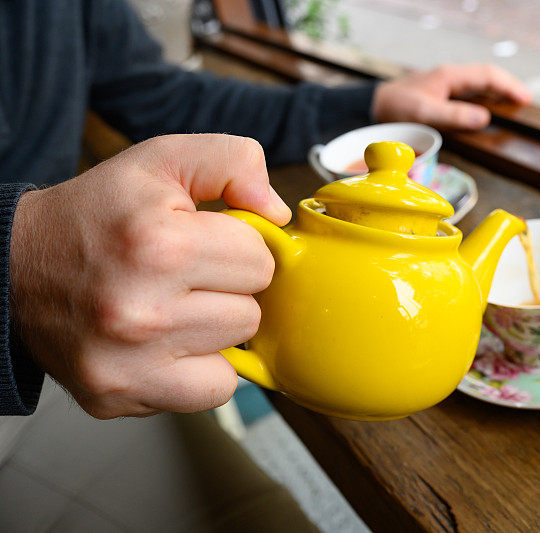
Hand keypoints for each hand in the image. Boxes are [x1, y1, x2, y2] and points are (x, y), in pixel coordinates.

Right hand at [10, 134, 290, 418]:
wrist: (15, 267)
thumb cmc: (98, 215)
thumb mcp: (163, 161)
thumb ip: (234, 163)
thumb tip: (278, 213)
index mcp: (158, 244)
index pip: (260, 261)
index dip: (239, 248)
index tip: (206, 243)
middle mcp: (141, 310)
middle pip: (251, 313)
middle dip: (229, 291)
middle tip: (186, 277)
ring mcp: (127, 362)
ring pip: (235, 353)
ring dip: (216, 330)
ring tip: (174, 307)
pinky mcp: (118, 395)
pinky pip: (211, 393)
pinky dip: (201, 370)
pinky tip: (170, 344)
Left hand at [371, 63, 531, 129]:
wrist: (375, 106)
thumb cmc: (396, 107)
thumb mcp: (424, 113)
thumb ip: (453, 115)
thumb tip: (484, 118)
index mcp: (450, 76)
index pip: (488, 75)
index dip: (509, 86)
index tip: (525, 100)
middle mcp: (451, 77)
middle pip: (488, 77)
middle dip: (509, 87)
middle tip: (526, 102)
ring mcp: (447, 85)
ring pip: (481, 84)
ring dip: (499, 93)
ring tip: (515, 105)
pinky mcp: (443, 94)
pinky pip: (471, 93)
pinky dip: (486, 99)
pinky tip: (491, 109)